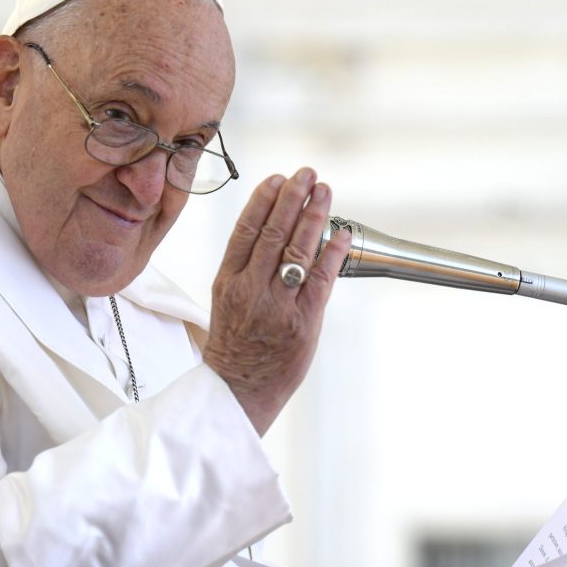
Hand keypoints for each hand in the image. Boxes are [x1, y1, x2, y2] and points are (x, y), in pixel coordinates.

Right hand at [203, 168, 350, 434]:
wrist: (237, 392)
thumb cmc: (235, 347)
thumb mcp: (225, 302)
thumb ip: (245, 270)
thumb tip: (272, 233)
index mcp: (227, 281)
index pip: (245, 230)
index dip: (262, 200)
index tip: (276, 179)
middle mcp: (250, 289)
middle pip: (273, 232)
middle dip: (292, 198)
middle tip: (306, 174)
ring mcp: (276, 306)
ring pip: (296, 249)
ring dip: (313, 216)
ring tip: (324, 192)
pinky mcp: (302, 322)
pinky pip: (319, 279)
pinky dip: (332, 252)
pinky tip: (340, 233)